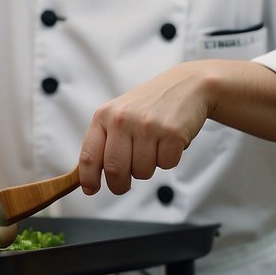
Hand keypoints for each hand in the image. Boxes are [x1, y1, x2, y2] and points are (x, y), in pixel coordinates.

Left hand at [78, 65, 210, 195]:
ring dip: (148, 168)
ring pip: (142, 171)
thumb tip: (88, 180)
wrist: (187, 85)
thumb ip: (103, 143)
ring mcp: (147, 125)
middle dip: (119, 185)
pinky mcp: (172, 132)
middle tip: (123, 185)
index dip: (88, 179)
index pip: (89, 156)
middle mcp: (122, 119)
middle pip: (115, 170)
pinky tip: (170, 141)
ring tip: (154, 147)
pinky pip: (166, 165)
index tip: (91, 190)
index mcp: (103, 116)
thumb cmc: (149, 107)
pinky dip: (169, 159)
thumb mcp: (118, 116)